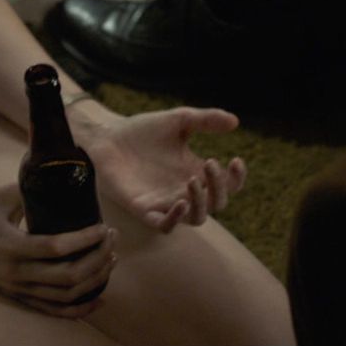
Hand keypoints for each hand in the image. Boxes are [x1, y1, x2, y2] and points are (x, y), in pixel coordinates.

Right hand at [0, 185, 116, 318]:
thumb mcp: (3, 194)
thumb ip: (36, 190)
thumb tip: (67, 179)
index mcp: (11, 247)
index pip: (58, 249)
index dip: (87, 239)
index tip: (104, 227)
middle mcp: (14, 274)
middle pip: (68, 277)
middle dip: (98, 259)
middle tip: (112, 240)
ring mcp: (14, 288)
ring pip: (64, 297)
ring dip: (94, 281)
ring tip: (110, 260)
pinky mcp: (13, 295)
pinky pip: (50, 309)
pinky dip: (77, 308)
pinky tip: (97, 298)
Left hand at [79, 106, 248, 231]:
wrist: (108, 136)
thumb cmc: (143, 130)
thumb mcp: (178, 120)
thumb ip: (205, 120)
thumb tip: (235, 122)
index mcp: (196, 172)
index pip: (227, 185)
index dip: (236, 178)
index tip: (236, 160)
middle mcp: (184, 191)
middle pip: (217, 204)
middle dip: (219, 187)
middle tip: (209, 163)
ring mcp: (165, 202)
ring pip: (196, 218)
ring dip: (201, 203)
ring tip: (193, 181)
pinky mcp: (144, 209)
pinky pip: (165, 226)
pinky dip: (175, 219)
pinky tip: (180, 201)